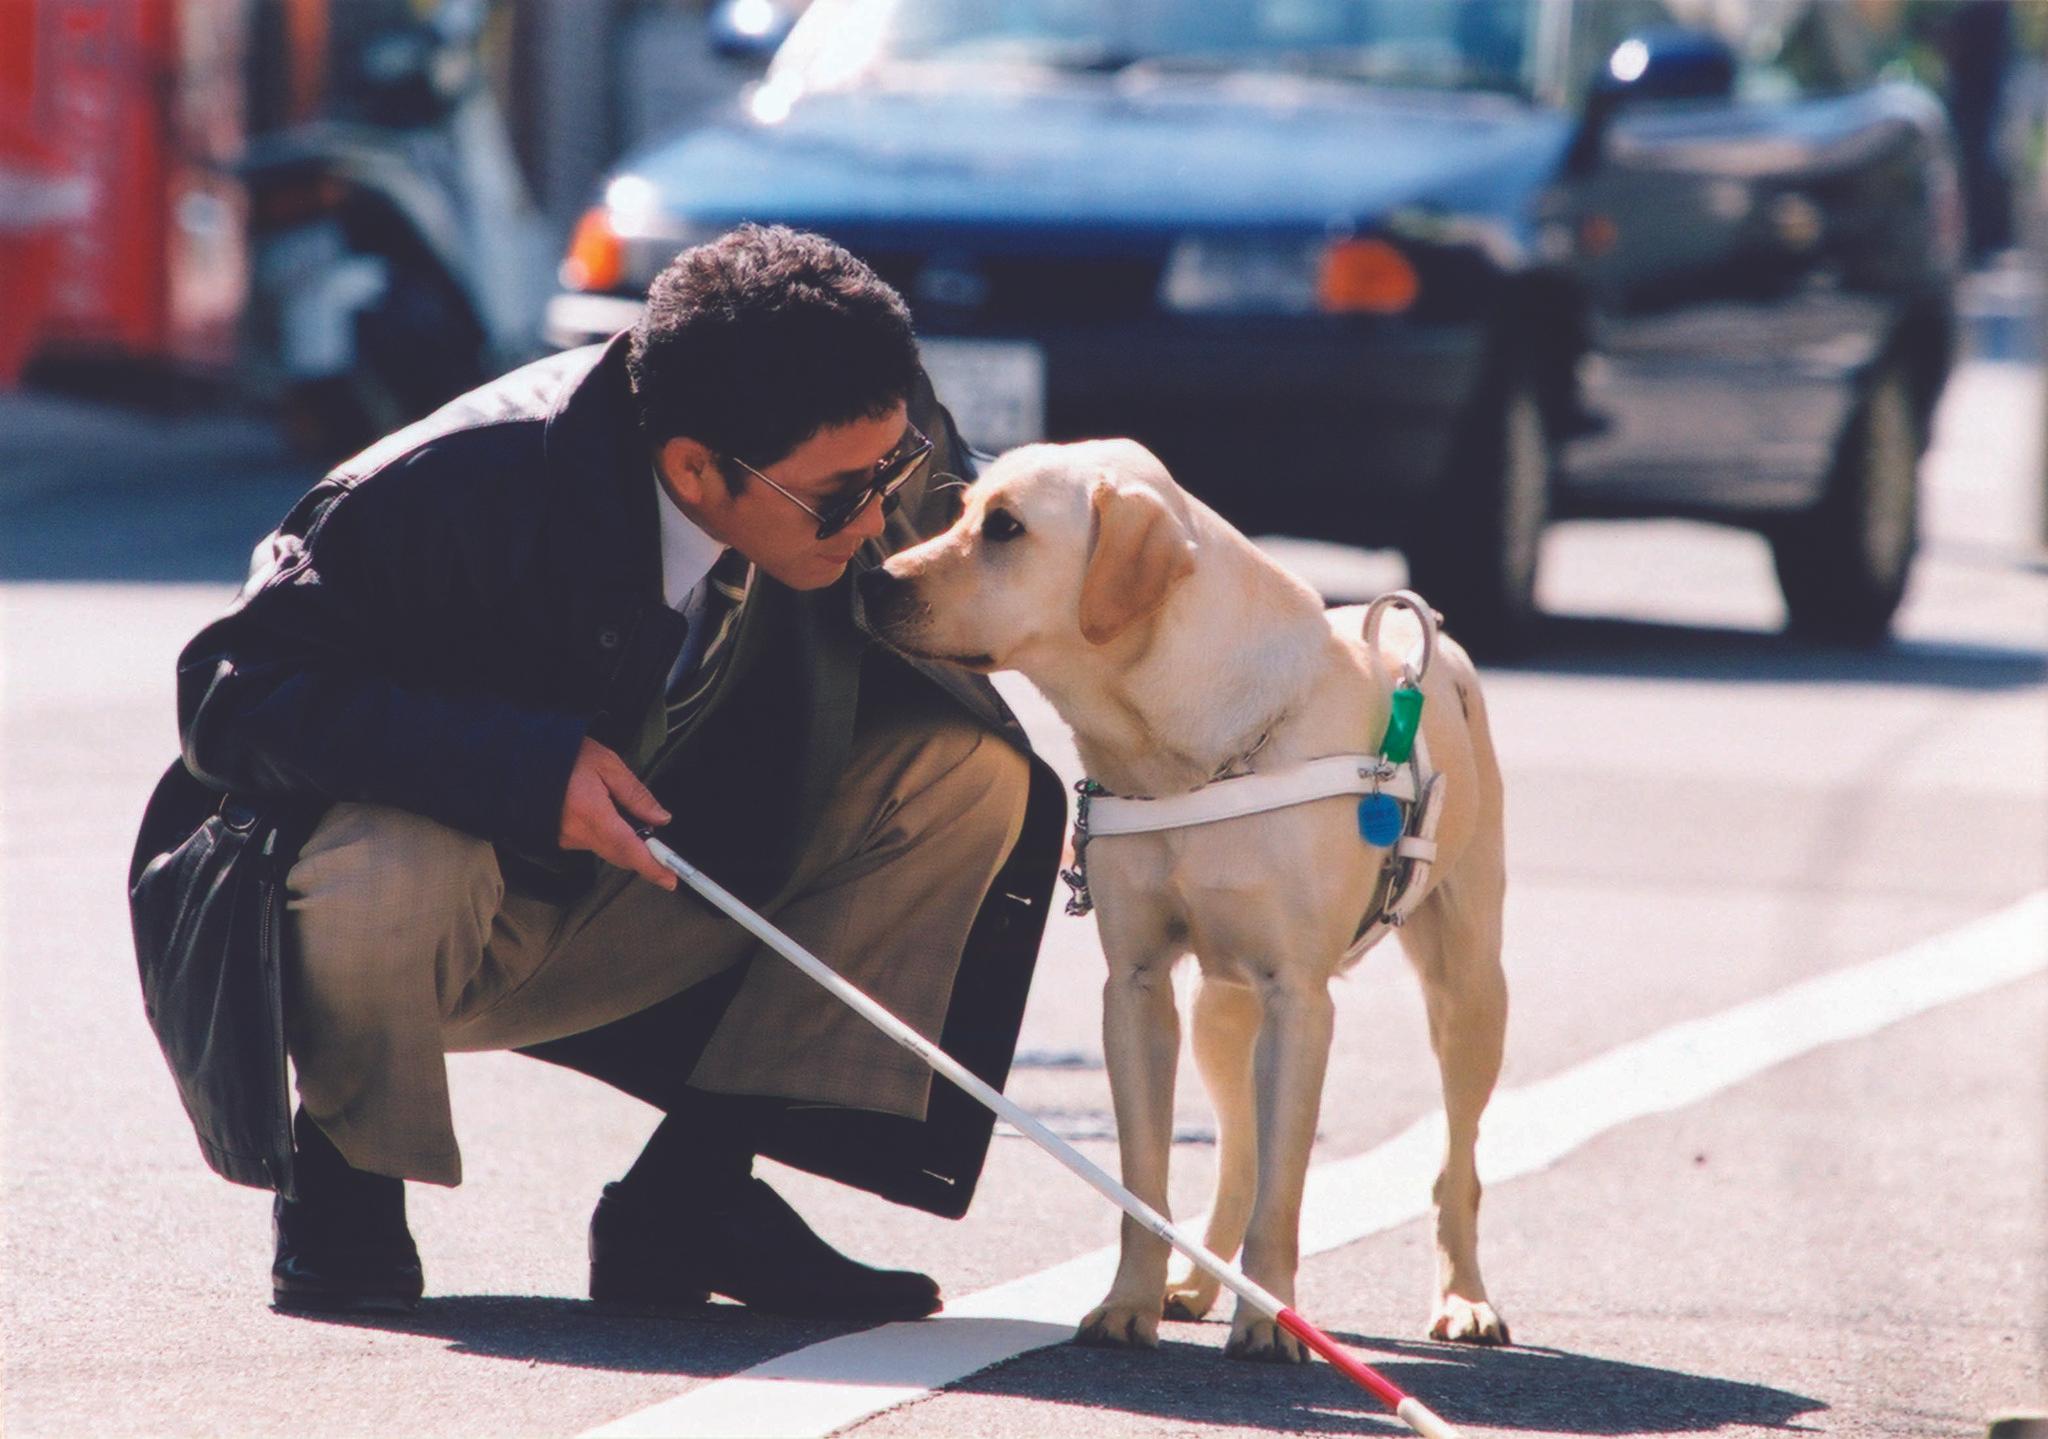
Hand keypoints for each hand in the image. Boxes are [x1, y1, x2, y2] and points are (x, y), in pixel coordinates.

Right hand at [556, 737, 677, 890]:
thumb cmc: (565, 755)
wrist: (517, 759)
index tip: (671, 880)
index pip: (629, 849)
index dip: (652, 867)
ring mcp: (565, 840)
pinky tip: (604, 814)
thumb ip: (635, 794)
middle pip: (619, 855)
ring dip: (622, 841)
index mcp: (593, 815)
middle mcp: (578, 835)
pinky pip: (589, 842)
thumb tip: (661, 819)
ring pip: (605, 849)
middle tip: (663, 854)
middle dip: (643, 857)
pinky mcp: (557, 839)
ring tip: (627, 815)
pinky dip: (605, 835)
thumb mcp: (607, 765)